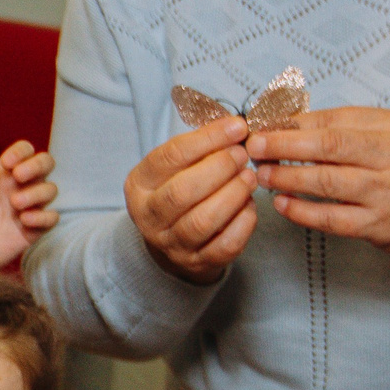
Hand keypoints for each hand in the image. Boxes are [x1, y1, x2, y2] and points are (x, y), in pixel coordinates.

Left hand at [0, 141, 58, 271]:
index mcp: (5, 173)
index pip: (24, 151)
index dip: (21, 152)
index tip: (6, 163)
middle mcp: (21, 186)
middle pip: (45, 164)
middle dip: (37, 165)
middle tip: (18, 176)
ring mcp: (30, 206)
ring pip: (50, 189)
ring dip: (36, 193)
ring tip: (15, 203)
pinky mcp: (34, 228)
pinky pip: (52, 218)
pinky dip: (43, 217)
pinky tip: (25, 220)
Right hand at [125, 117, 257, 283]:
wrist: (172, 242)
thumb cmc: (178, 192)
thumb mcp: (174, 168)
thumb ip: (198, 148)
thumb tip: (235, 127)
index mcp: (139, 185)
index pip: (170, 157)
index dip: (207, 139)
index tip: (237, 127)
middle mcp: (149, 217)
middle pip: (183, 191)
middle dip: (220, 168)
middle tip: (243, 155)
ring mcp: (172, 244)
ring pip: (203, 220)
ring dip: (233, 194)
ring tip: (249, 178)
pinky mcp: (198, 263)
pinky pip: (225, 245)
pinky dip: (243, 222)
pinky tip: (250, 205)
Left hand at [247, 107, 389, 267]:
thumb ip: (348, 126)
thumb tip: (290, 121)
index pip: (336, 121)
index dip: (295, 123)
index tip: (264, 124)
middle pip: (329, 148)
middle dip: (285, 145)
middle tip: (254, 146)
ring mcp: (388, 195)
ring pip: (326, 183)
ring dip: (287, 177)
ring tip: (262, 173)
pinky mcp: (380, 227)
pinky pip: (332, 219)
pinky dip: (302, 211)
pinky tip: (281, 203)